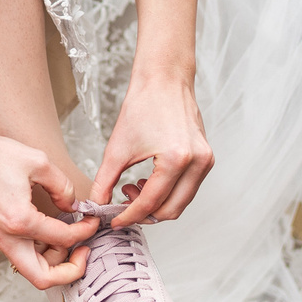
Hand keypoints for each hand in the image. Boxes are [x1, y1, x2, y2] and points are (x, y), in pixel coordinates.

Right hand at [0, 123, 96, 289]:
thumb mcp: (37, 161)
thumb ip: (61, 186)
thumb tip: (73, 205)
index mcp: (19, 221)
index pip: (63, 239)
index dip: (86, 231)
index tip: (93, 220)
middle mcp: (6, 237)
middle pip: (43, 278)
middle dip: (70, 271)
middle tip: (84, 251)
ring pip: (30, 270)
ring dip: (54, 261)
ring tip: (68, 238)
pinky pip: (20, 254)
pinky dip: (39, 252)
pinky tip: (49, 232)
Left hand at [93, 66, 213, 224]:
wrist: (164, 80)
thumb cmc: (143, 106)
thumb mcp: (117, 148)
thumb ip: (105, 181)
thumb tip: (96, 206)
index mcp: (176, 159)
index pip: (152, 202)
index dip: (130, 216)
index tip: (114, 221)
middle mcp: (197, 162)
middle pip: (171, 210)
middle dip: (145, 214)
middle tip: (123, 204)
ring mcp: (205, 160)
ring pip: (181, 202)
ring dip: (157, 204)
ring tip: (134, 188)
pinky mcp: (206, 158)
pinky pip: (188, 188)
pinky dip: (169, 193)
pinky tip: (149, 181)